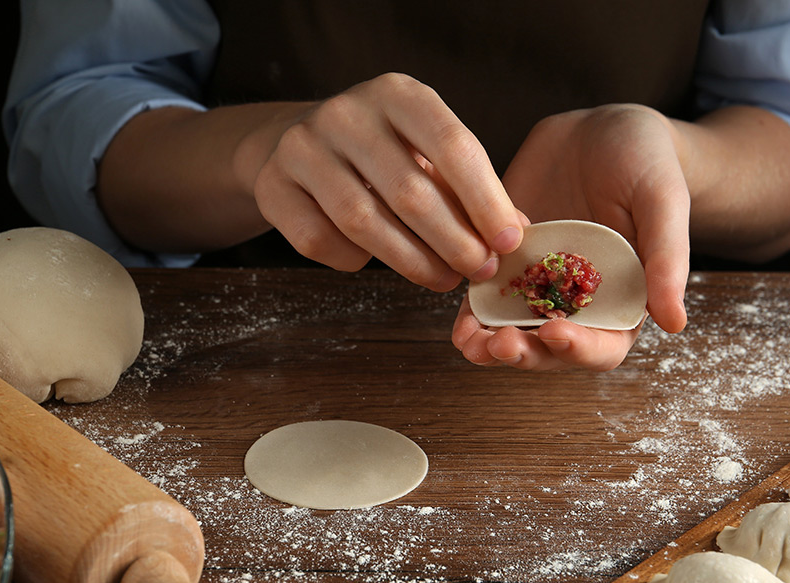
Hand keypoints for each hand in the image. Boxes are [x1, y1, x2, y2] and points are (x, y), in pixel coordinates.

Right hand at [253, 73, 524, 290]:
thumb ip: (472, 190)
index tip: (508, 243)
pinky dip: (355, 261)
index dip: (486, 201)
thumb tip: (516, 235)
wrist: (301, 144)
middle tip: (479, 271)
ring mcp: (303, 147)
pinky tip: (375, 260)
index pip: (453, 146)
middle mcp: (347, 112)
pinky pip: (321, 242)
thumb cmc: (385, 154)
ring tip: (442, 279)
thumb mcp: (430, 155)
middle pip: (410, 192)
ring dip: (412, 262)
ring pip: (364, 222)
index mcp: (399, 94)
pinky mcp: (273, 186)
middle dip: (454, 242)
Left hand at [451, 104, 688, 369]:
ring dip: (489, 342)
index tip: (555, 333)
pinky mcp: (506, 260)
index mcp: (622, 301)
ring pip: (512, 328)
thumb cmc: (649, 164)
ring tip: (469, 341)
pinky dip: (470, 310)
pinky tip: (456, 317)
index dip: (578, 349)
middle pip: (548, 348)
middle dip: (524, 352)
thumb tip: (676, 323)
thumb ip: (667, 259)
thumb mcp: (663, 202)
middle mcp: (578, 303)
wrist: (606, 129)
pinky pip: (485, 293)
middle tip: (498, 344)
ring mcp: (539, 284)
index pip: (602, 347)